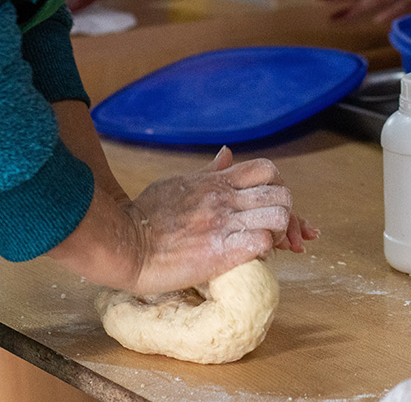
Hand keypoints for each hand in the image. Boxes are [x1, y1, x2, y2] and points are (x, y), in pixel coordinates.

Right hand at [49, 147, 315, 294]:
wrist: (123, 243)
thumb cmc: (146, 216)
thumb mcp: (179, 182)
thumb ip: (208, 171)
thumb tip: (227, 153)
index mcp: (217, 181)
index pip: (268, 170)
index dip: (279, 189)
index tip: (276, 209)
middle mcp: (225, 198)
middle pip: (283, 194)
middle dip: (287, 214)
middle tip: (277, 234)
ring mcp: (225, 223)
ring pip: (280, 216)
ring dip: (280, 233)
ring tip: (267, 246)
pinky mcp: (222, 251)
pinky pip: (264, 242)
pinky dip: (266, 250)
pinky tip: (253, 257)